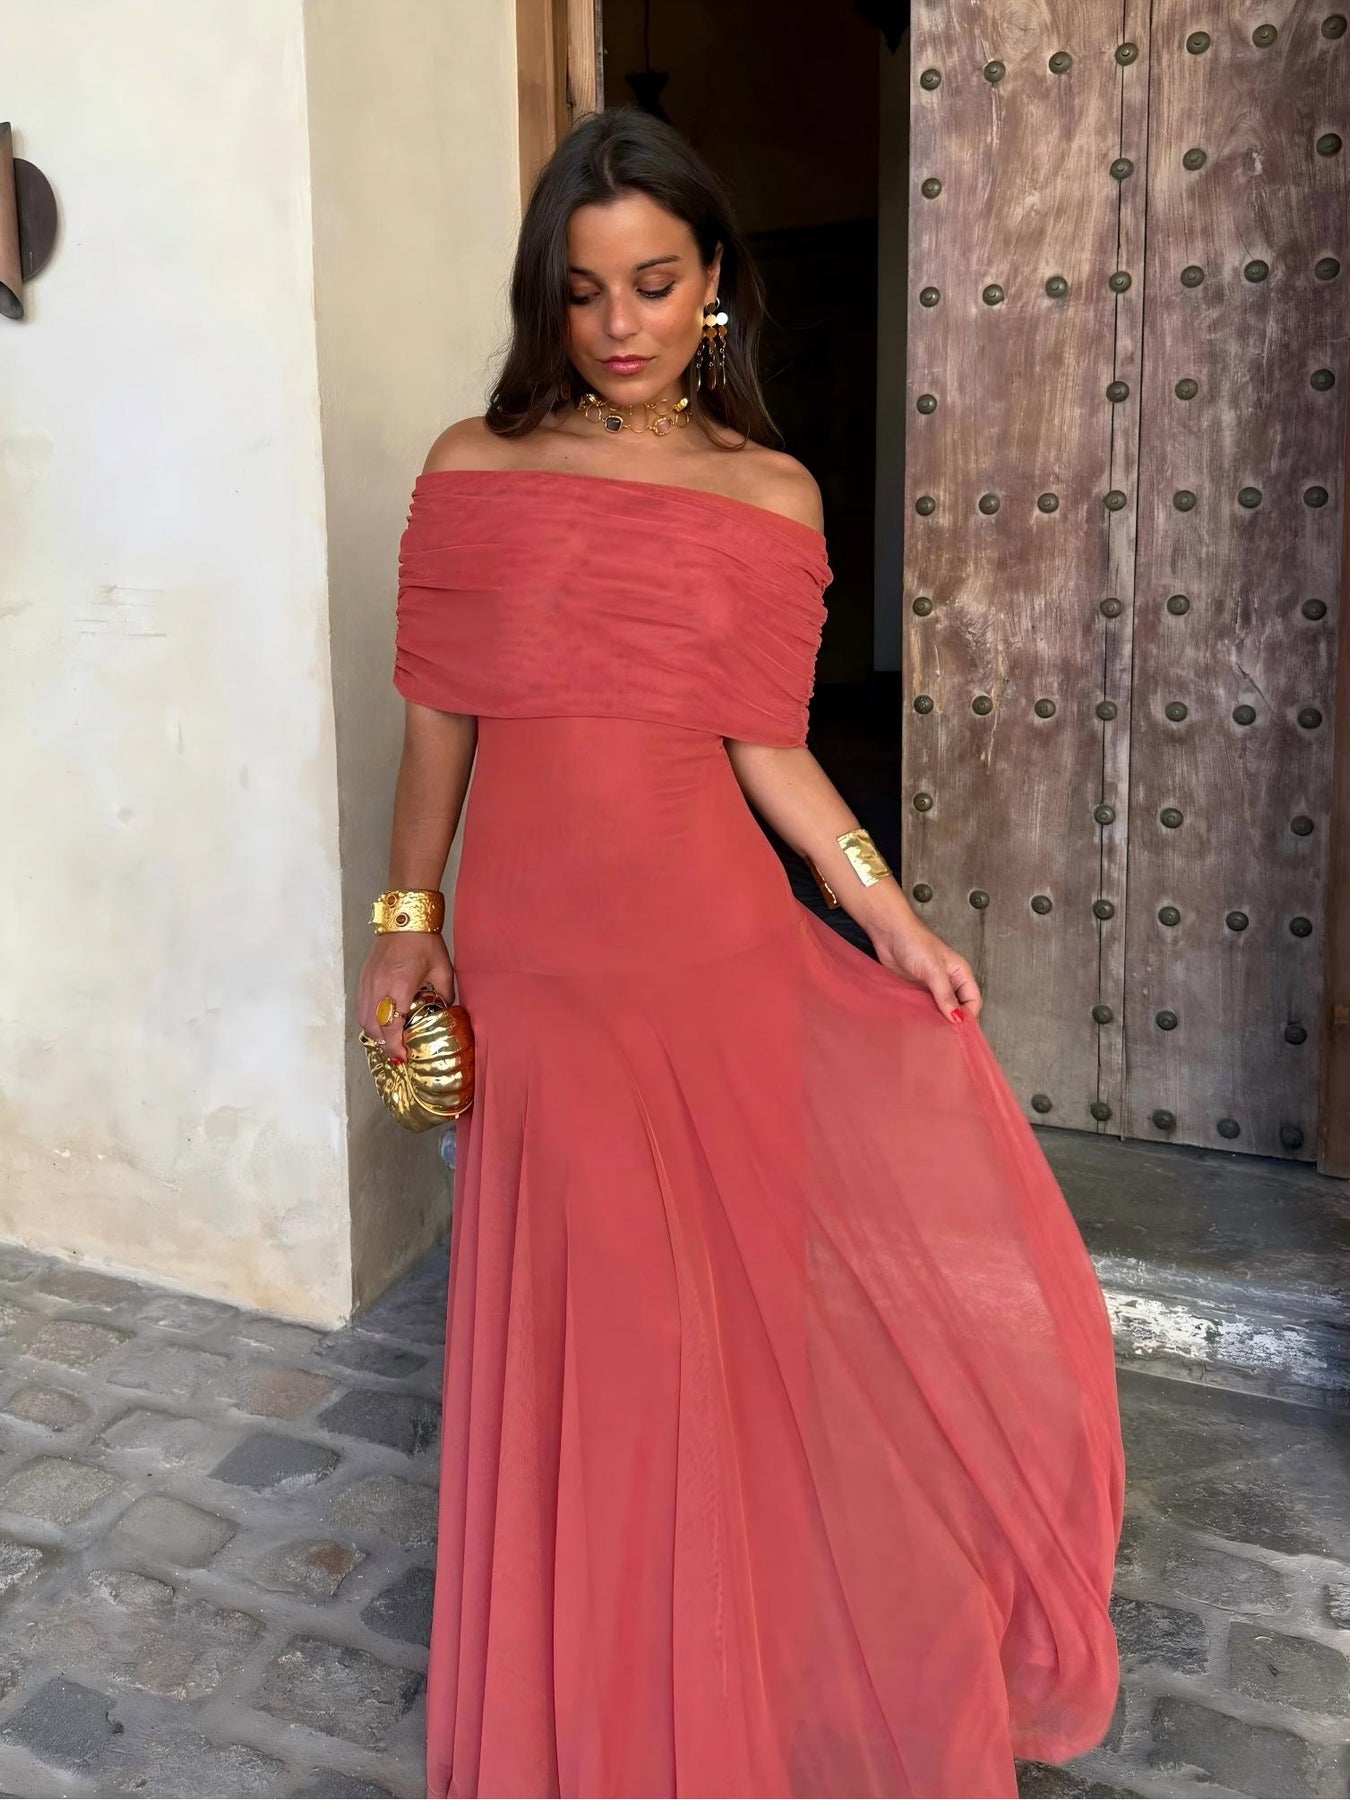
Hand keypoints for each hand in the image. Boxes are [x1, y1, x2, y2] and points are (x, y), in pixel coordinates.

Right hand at [357, 932, 455, 1063]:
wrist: (405, 918)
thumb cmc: (425, 942)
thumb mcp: (443, 970)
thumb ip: (444, 994)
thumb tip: (444, 1011)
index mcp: (399, 986)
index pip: (391, 1026)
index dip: (396, 1045)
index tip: (405, 1056)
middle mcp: (378, 987)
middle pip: (374, 1028)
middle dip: (385, 1045)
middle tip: (399, 1054)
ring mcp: (367, 982)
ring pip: (363, 1019)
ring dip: (375, 1034)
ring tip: (389, 1042)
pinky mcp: (363, 977)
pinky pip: (361, 1006)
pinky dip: (369, 1020)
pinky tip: (381, 1023)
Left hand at [868, 914, 981, 1023]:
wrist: (889, 933)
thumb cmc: (915, 942)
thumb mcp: (934, 970)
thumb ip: (945, 995)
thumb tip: (957, 1018)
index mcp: (960, 973)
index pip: (973, 1000)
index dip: (968, 1015)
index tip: (957, 1029)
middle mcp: (949, 981)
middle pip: (958, 1007)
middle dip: (953, 1020)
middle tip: (945, 1035)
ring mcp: (932, 986)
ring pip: (940, 1008)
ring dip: (937, 1019)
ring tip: (932, 1032)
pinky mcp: (916, 989)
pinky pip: (924, 1006)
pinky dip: (923, 1015)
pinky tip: (918, 1023)